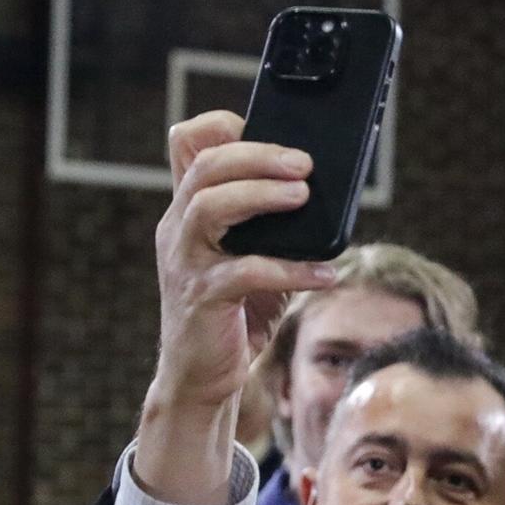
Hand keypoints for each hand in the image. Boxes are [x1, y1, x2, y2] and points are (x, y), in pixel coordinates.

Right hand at [135, 111, 334, 504]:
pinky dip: (290, 270)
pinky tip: (325, 272)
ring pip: (210, 207)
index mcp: (189, 211)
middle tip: (304, 164)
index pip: (186, 144)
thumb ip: (275, 226)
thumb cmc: (236, 314)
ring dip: (261, 195)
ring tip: (304, 197)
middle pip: (205, 168)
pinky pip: (245, 273)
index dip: (220, 125)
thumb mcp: (254, 257)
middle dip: (257, 156)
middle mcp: (179, 229)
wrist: (204, 379)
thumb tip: (324, 195)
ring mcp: (186, 263)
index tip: (261, 127)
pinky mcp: (202, 299)